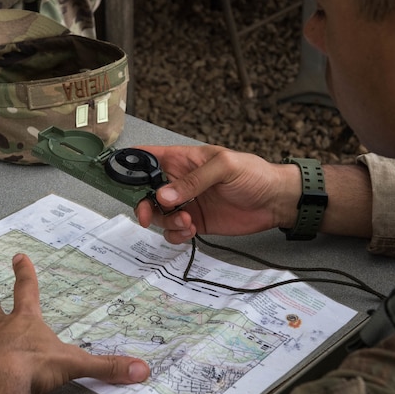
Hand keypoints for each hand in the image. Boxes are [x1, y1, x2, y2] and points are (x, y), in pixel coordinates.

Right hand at [135, 145, 299, 243]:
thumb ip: (193, 180)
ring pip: (159, 215)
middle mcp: (180, 181)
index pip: (147, 158)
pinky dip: (176, 234)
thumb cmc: (254, 174)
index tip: (118, 180)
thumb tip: (164, 195)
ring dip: (166, 222)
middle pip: (146, 192)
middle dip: (144, 205)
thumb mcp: (224, 167)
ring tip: (186, 222)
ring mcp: (187, 203)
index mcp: (183, 160)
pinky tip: (191, 231)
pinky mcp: (196, 222)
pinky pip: (174, 231)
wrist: (276, 201)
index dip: (129, 166)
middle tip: (150, 216)